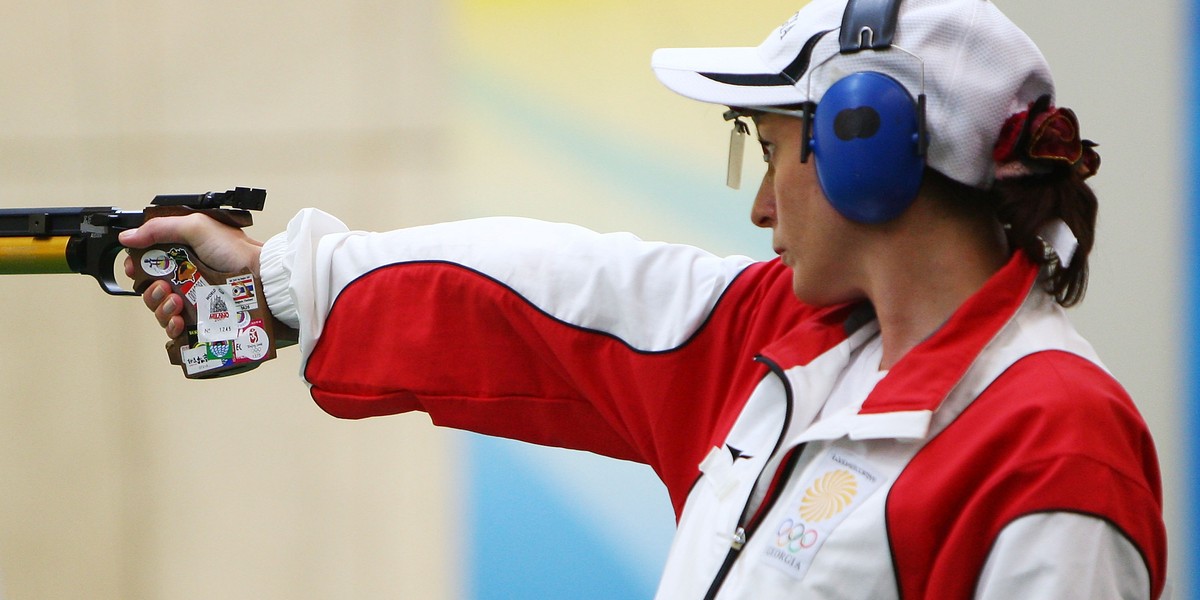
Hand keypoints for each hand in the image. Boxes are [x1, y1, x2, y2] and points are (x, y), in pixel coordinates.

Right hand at [119, 213, 264, 338]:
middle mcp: (187, 277)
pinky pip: (176, 329)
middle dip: (149, 290)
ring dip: (160, 307)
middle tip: (163, 287)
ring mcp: (194, 300)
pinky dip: (172, 326)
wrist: (263, 279)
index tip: (134, 270)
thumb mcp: (197, 228)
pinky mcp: (202, 320)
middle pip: (151, 289)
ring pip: (161, 310)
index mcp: (183, 254)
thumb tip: (128, 236)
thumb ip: (160, 228)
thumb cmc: (237, 252)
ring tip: (176, 302)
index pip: (149, 263)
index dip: (137, 268)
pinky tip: (179, 320)